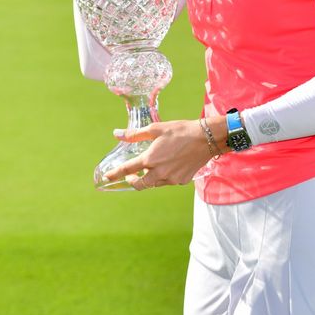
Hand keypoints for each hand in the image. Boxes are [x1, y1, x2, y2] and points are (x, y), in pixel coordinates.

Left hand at [103, 119, 217, 190]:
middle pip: (140, 185)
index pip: (127, 169)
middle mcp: (159, 172)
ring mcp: (171, 178)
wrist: (208, 138)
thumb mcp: (157, 129)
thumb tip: (116, 134)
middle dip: (133, 181)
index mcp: (150, 159)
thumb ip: (135, 134)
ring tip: (156, 166)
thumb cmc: (182, 131)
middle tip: (133, 175)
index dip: (114, 174)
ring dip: (151, 177)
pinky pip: (169, 181)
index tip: (106, 177)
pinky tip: (172, 165)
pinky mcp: (182, 180)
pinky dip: (166, 176)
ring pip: (155, 183)